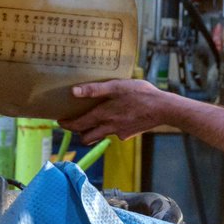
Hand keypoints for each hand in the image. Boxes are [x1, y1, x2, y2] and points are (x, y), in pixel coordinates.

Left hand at [58, 79, 174, 142]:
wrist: (163, 109)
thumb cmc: (141, 94)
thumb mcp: (117, 86)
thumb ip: (95, 90)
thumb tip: (74, 92)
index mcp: (103, 114)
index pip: (78, 124)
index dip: (67, 124)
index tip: (60, 121)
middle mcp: (109, 127)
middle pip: (86, 137)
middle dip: (78, 132)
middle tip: (74, 123)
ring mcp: (119, 133)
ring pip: (99, 136)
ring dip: (92, 132)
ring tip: (92, 121)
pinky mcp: (128, 134)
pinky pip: (114, 133)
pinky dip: (111, 128)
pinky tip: (118, 117)